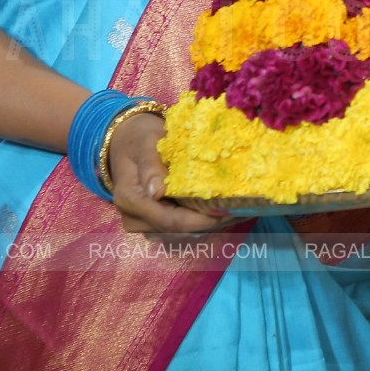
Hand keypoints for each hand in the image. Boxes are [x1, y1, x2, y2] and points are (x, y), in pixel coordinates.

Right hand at [107, 113, 237, 235]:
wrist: (125, 141)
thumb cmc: (139, 138)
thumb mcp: (145, 143)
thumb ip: (150, 166)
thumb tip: (156, 192)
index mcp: (131, 201)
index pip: (171, 221)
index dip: (202, 220)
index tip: (229, 212)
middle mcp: (135, 218)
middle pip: (179, 230)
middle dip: (212, 222)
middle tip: (244, 209)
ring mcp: (144, 223)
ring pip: (182, 231)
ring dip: (210, 222)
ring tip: (241, 209)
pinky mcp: (154, 221)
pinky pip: (180, 226)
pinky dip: (202, 219)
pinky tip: (225, 208)